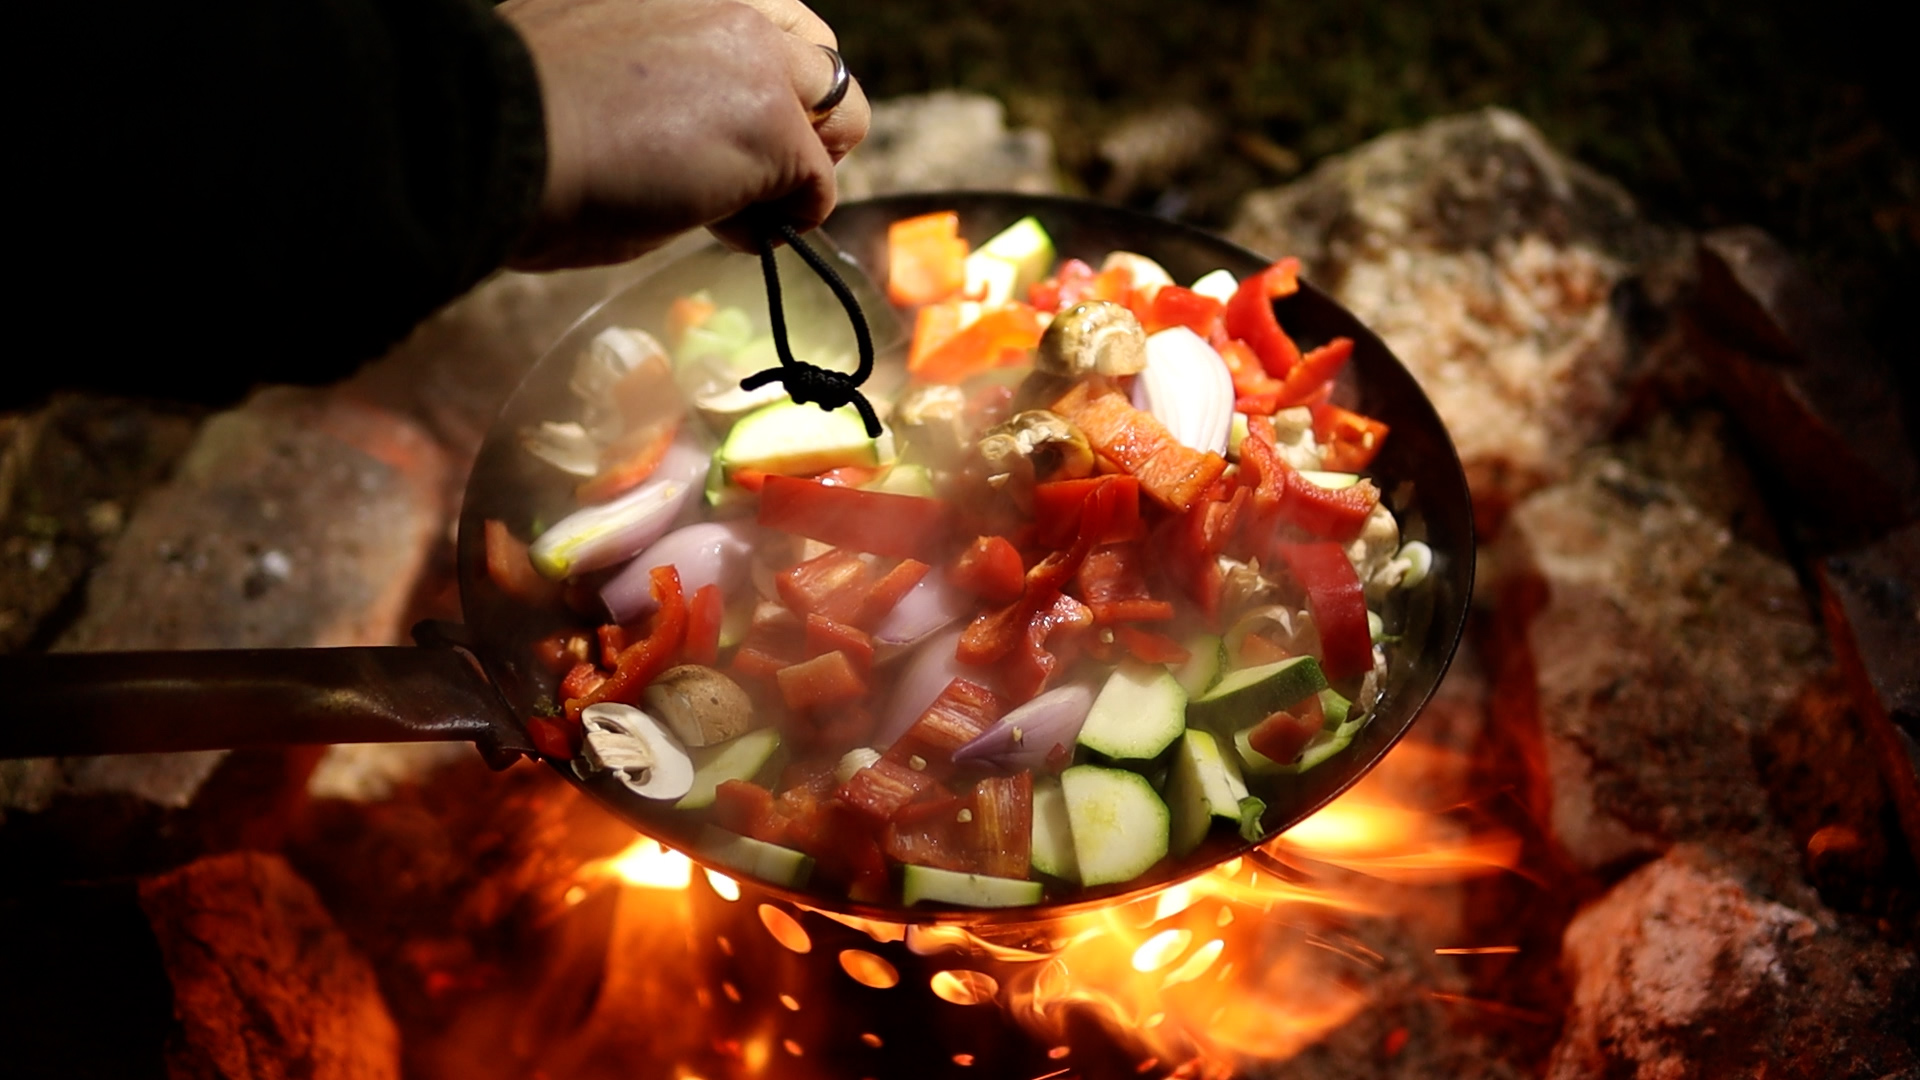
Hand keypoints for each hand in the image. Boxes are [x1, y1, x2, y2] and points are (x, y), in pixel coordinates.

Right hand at [498, 0, 870, 268]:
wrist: (487, 139)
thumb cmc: (513, 120)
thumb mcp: (595, 66)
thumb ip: (660, 78)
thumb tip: (686, 130)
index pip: (766, 18)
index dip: (768, 77)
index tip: (729, 125)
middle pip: (822, 55)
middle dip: (808, 118)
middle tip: (764, 175)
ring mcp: (758, 60)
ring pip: (842, 114)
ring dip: (803, 169)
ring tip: (742, 210)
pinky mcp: (773, 128)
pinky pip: (814, 188)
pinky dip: (785, 219)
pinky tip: (729, 230)